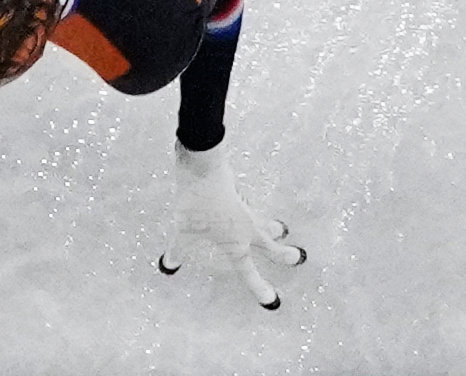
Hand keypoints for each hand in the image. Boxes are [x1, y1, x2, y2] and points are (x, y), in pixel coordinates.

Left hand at [158, 144, 305, 312]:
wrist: (203, 164)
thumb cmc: (195, 200)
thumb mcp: (184, 229)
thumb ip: (178, 249)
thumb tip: (168, 265)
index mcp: (235, 242)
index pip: (248, 272)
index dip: (259, 288)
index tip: (272, 300)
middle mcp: (244, 227)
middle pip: (268, 244)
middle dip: (282, 254)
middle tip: (297, 257)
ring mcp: (243, 208)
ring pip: (262, 222)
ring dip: (272, 228)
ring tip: (282, 228)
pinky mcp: (237, 191)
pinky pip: (248, 206)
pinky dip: (250, 211)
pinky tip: (246, 206)